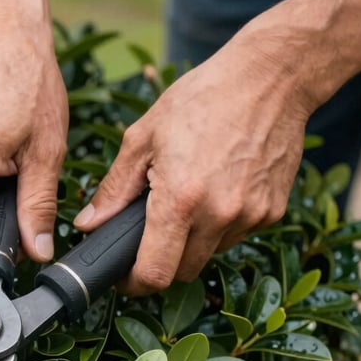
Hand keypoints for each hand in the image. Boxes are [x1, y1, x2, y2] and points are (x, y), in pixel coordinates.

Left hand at [74, 39, 311, 294]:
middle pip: (182, 272)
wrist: (272, 76)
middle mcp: (218, 215)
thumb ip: (114, 190)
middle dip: (162, 262)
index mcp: (180, 200)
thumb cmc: (202, 98)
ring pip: (210, 255)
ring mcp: (250, 216)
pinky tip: (217, 189)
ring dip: (193, 242)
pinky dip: (221, 225)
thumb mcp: (143, 138)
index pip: (155, 274)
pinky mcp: (272, 212)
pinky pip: (236, 235)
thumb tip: (88, 224)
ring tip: (188, 199)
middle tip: (151, 236)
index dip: (135, 284)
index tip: (125, 277)